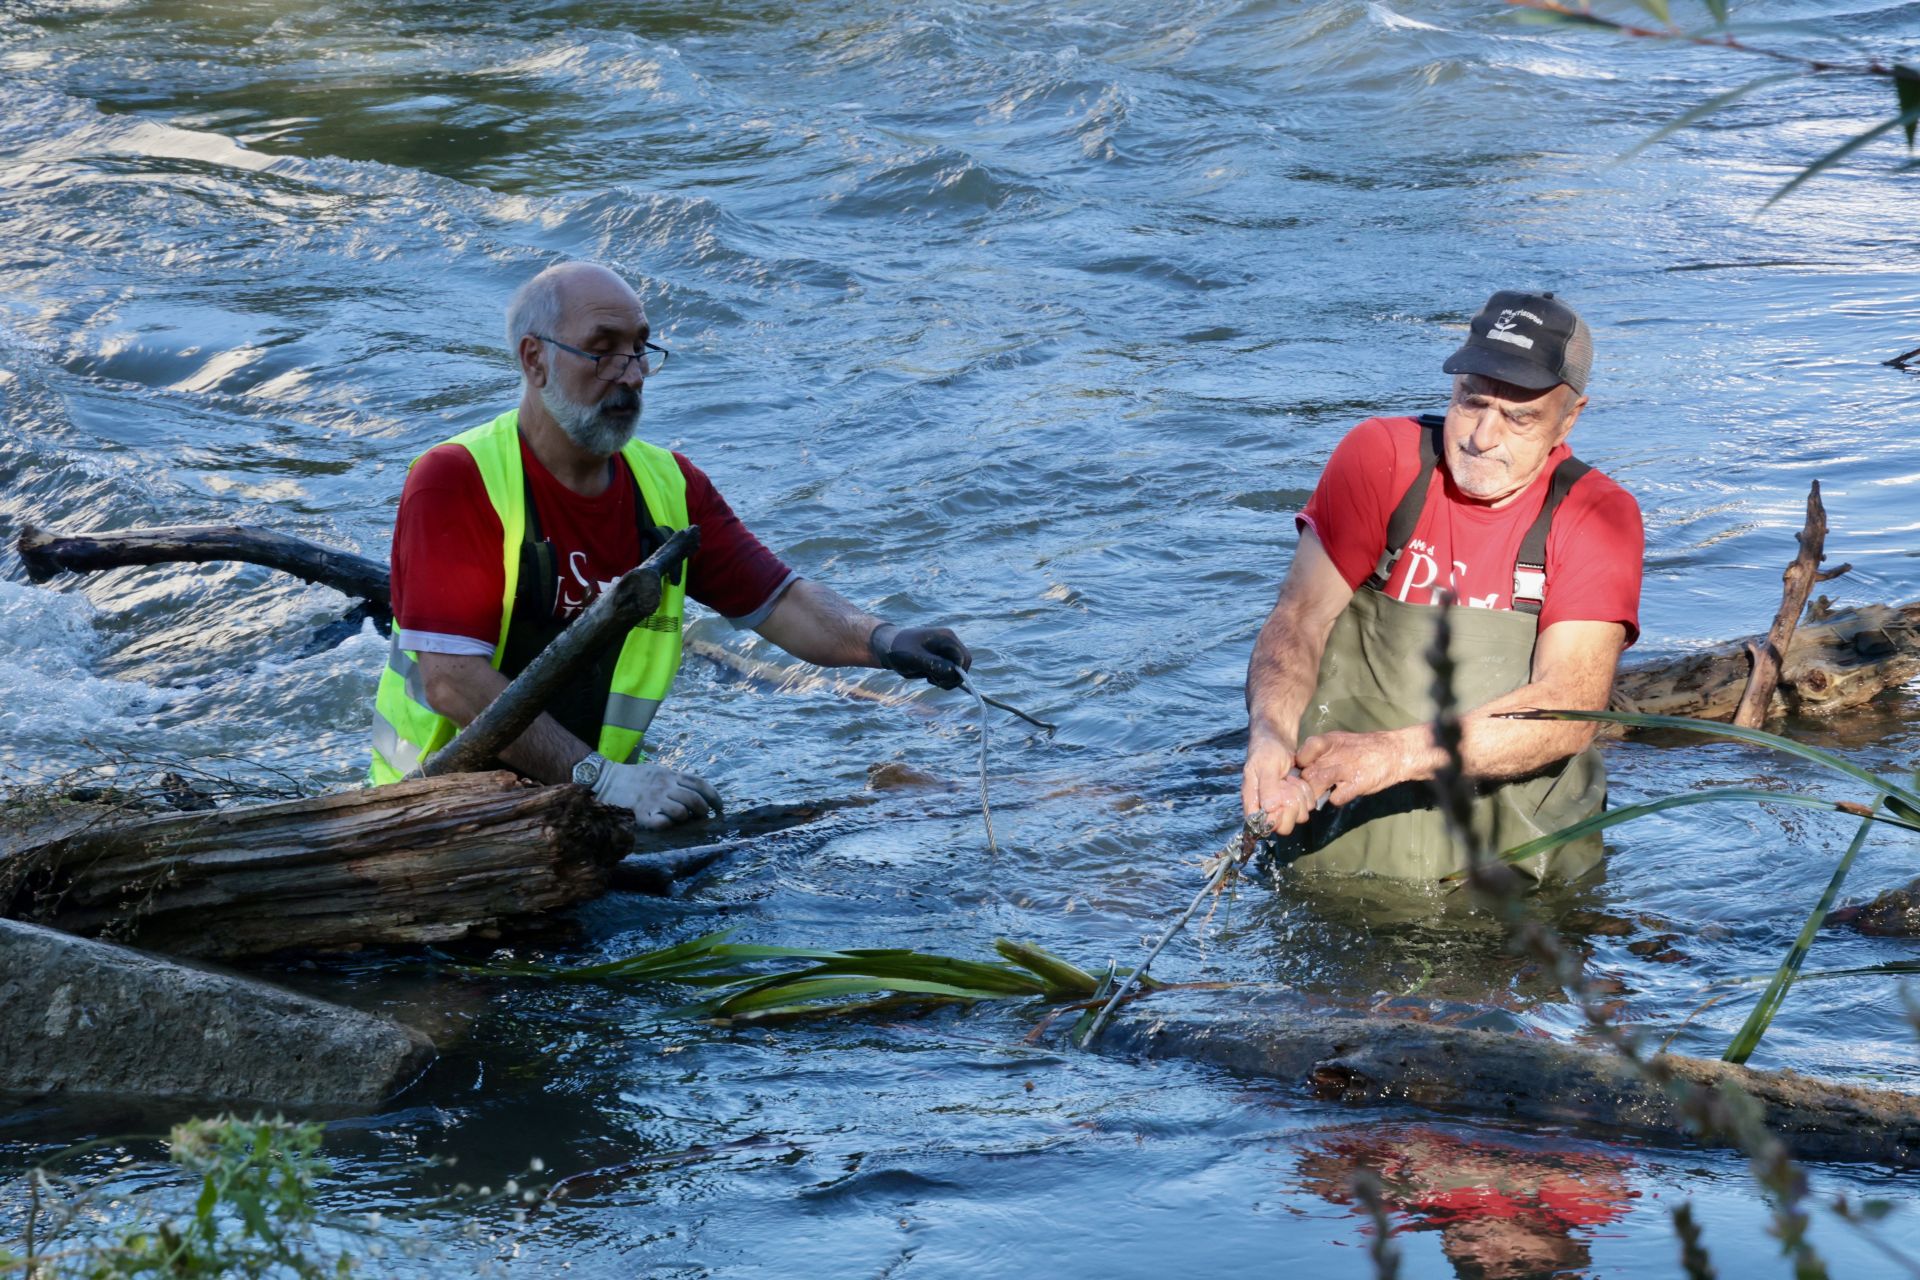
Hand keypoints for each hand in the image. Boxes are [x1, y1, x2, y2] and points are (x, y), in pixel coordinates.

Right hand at [591, 760, 723, 829]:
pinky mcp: (641, 814)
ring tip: (683, 820)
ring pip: (681, 812)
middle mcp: (664, 787)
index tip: (719, 807)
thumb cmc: (634, 777)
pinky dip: (668, 825)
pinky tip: (665, 824)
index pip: (700, 784)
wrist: (606, 780)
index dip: (714, 796)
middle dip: (703, 811)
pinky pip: (662, 824)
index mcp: (670, 775)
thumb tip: (696, 791)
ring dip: (686, 819)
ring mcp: (653, 801)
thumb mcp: (658, 771)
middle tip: (703, 817)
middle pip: (694, 800)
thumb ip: (676, 779)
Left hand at [870, 623, 971, 689]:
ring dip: (944, 678)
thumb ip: (933, 664)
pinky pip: (947, 673)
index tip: (941, 681)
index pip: (964, 658)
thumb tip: (953, 672)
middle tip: (933, 682)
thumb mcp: (914, 658)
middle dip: (951, 677)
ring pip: (956, 671)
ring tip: (927, 677)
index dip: (958, 673)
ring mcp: (945, 650)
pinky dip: (939, 678)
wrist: (886, 647)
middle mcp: (949, 643)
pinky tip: (927, 675)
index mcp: (946, 637)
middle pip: (963, 665)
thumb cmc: (898, 649)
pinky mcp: (940, 658)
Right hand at [1241, 731, 1317, 836]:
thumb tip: (1269, 809)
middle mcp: (1267, 807)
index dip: (1274, 818)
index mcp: (1253, 802)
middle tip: (1288, 787)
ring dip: (1300, 797)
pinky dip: (1307, 793)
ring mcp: (1282, 804)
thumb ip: (1267, 787)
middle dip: (1291, 807)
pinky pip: (1307, 806)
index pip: (1262, 826)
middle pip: (1283, 827)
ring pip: (1298, 817)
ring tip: (1293, 779)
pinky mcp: (1295, 800)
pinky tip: (1300, 780)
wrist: (1278, 737)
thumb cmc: (1266, 749)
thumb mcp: (1266, 765)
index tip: (1279, 800)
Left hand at [1295, 728, 1422, 808]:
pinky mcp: (1357, 784)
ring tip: (1320, 795)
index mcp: (1330, 741)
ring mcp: (1347, 769)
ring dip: (1315, 793)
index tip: (1302, 771)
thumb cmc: (1363, 749)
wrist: (1394, 752)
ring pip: (1317, 784)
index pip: (1303, 753)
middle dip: (1305, 784)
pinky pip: (1336, 798)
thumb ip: (1321, 753)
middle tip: (1308, 789)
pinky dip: (1335, 799)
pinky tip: (1340, 795)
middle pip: (1307, 773)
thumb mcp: (1340, 742)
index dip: (1300, 764)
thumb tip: (1299, 766)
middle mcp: (1335, 754)